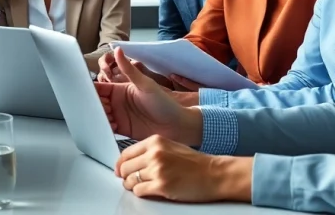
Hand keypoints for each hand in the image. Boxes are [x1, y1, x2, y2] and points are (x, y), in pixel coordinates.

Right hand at [93, 49, 200, 143]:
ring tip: (97, 119)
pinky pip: (108, 128)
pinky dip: (103, 128)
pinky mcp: (122, 128)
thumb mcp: (146, 84)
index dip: (91, 89)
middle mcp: (118, 102)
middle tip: (89, 108)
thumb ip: (129, 70)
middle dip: (92, 105)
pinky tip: (104, 128)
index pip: (101, 87)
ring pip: (101, 115)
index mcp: (121, 89)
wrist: (177, 125)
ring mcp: (119, 116)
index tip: (81, 92)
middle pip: (98, 102)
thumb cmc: (165, 103)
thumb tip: (118, 49)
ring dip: (96, 117)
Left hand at [115, 135, 251, 202]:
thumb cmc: (196, 163)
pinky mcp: (162, 186)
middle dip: (125, 176)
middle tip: (129, 181)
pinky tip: (149, 191)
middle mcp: (155, 154)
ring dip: (133, 186)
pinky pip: (139, 191)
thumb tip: (131, 162)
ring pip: (130, 180)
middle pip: (125, 167)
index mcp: (156, 141)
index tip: (120, 170)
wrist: (215, 174)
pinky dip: (141, 193)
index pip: (126, 153)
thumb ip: (151, 151)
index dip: (121, 164)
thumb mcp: (170, 147)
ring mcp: (158, 170)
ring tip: (141, 186)